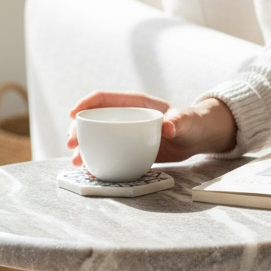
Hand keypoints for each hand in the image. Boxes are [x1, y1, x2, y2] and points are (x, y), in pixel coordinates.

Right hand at [67, 90, 237, 164]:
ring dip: (84, 149)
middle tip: (70, 144)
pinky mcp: (130, 149)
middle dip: (78, 130)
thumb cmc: (193, 122)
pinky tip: (91, 172)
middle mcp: (126, 117)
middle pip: (94, 119)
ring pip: (98, 138)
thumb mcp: (186, 120)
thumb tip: (168, 126)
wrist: (199, 137)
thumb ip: (178, 121)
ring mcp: (126, 133)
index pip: (104, 98)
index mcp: (135, 103)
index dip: (85, 103)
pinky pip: (110, 153)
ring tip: (76, 162)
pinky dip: (98, 161)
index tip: (72, 114)